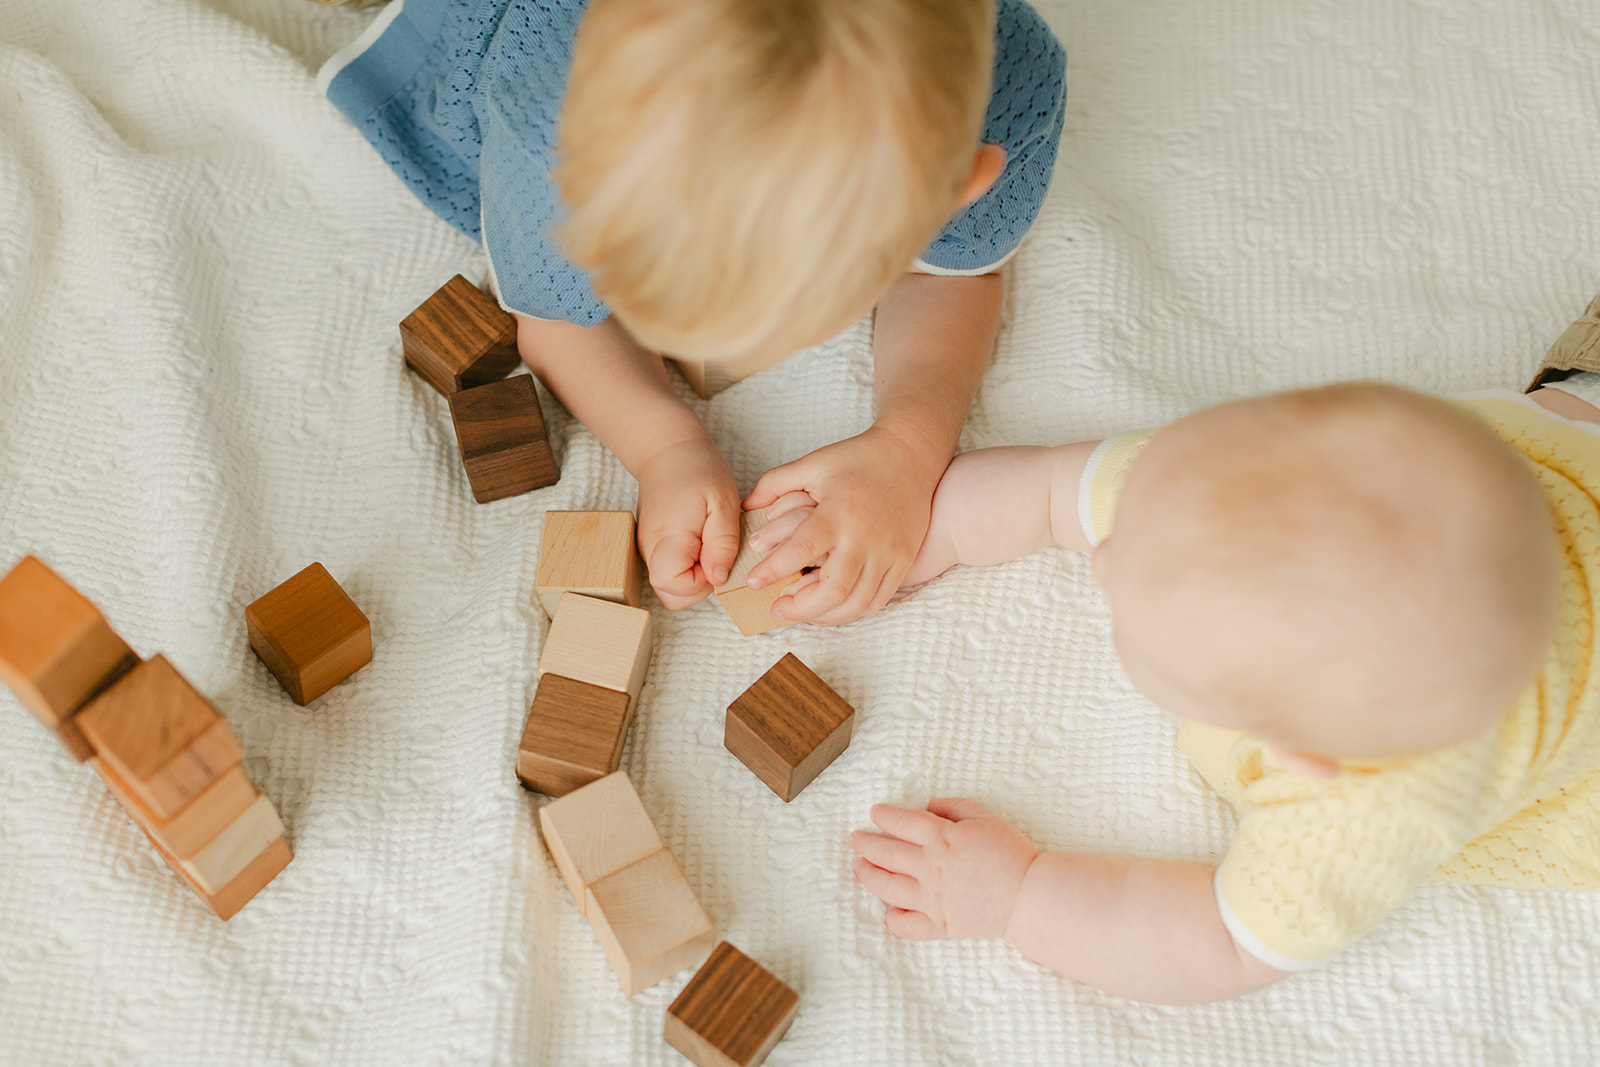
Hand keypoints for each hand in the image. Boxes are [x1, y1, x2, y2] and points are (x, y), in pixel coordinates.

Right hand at [634, 436, 741, 609]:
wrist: (668, 449)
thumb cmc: (698, 470)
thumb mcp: (723, 502)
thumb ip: (722, 544)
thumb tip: (718, 579)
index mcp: (666, 538)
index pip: (675, 587)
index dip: (702, 582)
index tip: (717, 556)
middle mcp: (650, 549)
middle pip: (671, 595)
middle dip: (700, 586)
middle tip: (715, 552)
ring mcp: (649, 550)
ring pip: (671, 587)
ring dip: (696, 576)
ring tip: (709, 543)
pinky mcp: (654, 547)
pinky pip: (672, 571)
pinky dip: (690, 566)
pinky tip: (701, 540)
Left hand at [742, 424, 945, 624]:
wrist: (912, 455)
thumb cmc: (859, 458)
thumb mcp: (814, 463)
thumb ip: (775, 483)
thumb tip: (746, 506)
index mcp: (839, 512)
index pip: (801, 550)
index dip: (773, 570)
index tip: (753, 581)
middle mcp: (865, 537)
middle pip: (832, 589)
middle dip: (799, 607)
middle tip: (776, 608)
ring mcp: (888, 552)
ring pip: (857, 603)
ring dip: (824, 616)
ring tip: (801, 612)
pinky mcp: (903, 561)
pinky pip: (879, 600)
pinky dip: (853, 612)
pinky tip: (832, 609)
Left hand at [848, 798, 1039, 939]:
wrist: (1030, 895)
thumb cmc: (1010, 853)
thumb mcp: (985, 817)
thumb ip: (953, 807)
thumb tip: (928, 805)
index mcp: (942, 838)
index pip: (902, 822)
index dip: (884, 816)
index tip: (874, 813)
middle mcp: (930, 867)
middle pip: (886, 853)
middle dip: (865, 844)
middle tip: (855, 839)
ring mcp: (932, 899)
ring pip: (887, 887)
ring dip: (868, 876)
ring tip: (859, 868)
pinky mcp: (939, 926)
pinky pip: (906, 926)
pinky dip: (893, 920)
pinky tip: (889, 912)